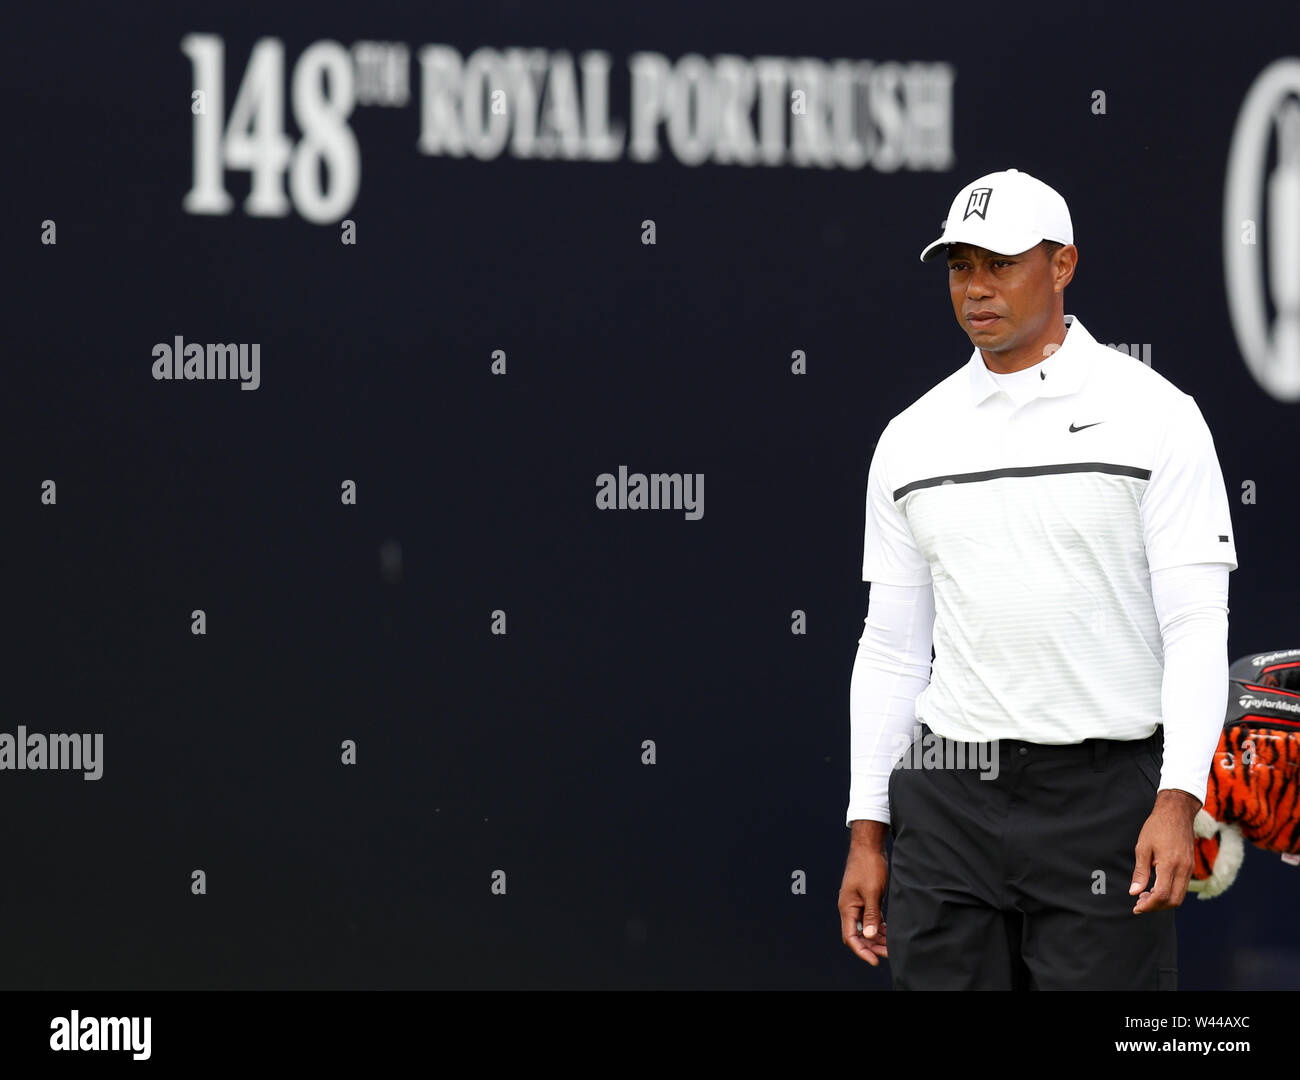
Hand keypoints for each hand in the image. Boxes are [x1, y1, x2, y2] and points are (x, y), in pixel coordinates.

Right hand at [838, 842, 889, 964]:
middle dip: (872, 946)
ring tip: (892, 945)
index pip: (850, 937)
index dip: (862, 951)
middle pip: (858, 935)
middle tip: (889, 953)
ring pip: (866, 928)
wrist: (868, 847)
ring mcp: (857, 904)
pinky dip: (879, 927)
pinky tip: (890, 932)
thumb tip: (871, 936)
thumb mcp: (872, 892)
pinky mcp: (865, 899)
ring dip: (877, 938)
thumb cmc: (868, 866)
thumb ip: (871, 915)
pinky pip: (870, 919)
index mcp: (847, 907)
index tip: (875, 960)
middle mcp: (850, 908)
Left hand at [1130, 788, 1199, 912]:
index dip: (1149, 905)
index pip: (1162, 895)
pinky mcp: (1191, 867)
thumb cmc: (1157, 827)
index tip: (1136, 907)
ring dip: (1163, 901)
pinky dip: (1170, 892)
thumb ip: (1140, 872)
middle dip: (1156, 906)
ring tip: (1145, 896)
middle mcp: (1184, 869)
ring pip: (1180, 896)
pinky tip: (1156, 887)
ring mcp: (1190, 869)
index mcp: (1170, 864)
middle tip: (1139, 903)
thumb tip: (1134, 892)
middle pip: (1174, 900)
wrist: (1176, 813)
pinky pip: (1182, 887)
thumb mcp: (1143, 848)